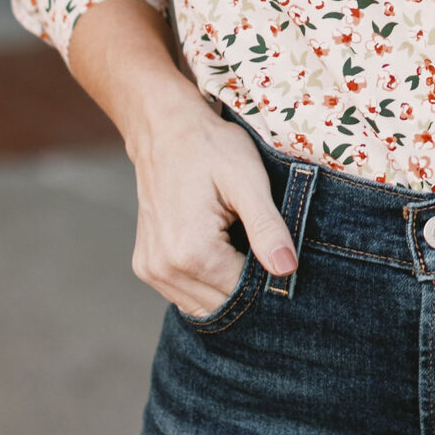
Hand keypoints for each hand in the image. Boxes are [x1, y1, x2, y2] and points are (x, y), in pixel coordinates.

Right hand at [66, 0, 296, 317]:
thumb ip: (267, 227)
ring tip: (245, 248)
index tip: (285, 259)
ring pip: (204, 306)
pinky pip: (186, 294)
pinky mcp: (147, 266)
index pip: (243, 294)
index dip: (270, 283)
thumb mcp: (247, 180)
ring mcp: (151, 270)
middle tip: (270, 254)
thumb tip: (287, 270)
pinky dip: (209, 284)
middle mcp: (164, 269)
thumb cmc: (210, 147)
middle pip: (223, 304)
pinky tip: (224, 253)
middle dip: (250, 289)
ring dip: (229, 288)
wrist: (163, 128)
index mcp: (191, 252)